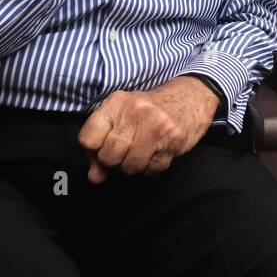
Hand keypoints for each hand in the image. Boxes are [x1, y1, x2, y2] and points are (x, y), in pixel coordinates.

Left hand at [76, 76, 219, 182]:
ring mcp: (156, 126)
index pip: (88, 139)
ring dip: (133, 165)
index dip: (93, 150)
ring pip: (130, 166)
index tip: (102, 147)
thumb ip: (100, 146)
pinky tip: (155, 152)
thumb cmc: (148, 110)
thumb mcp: (120, 117)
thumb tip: (94, 177)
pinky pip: (152, 169)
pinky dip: (151, 167)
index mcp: (116, 102)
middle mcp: (135, 111)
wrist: (188, 98)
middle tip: (124, 150)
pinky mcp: (173, 140)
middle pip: (108, 156)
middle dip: (113, 161)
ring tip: (140, 151)